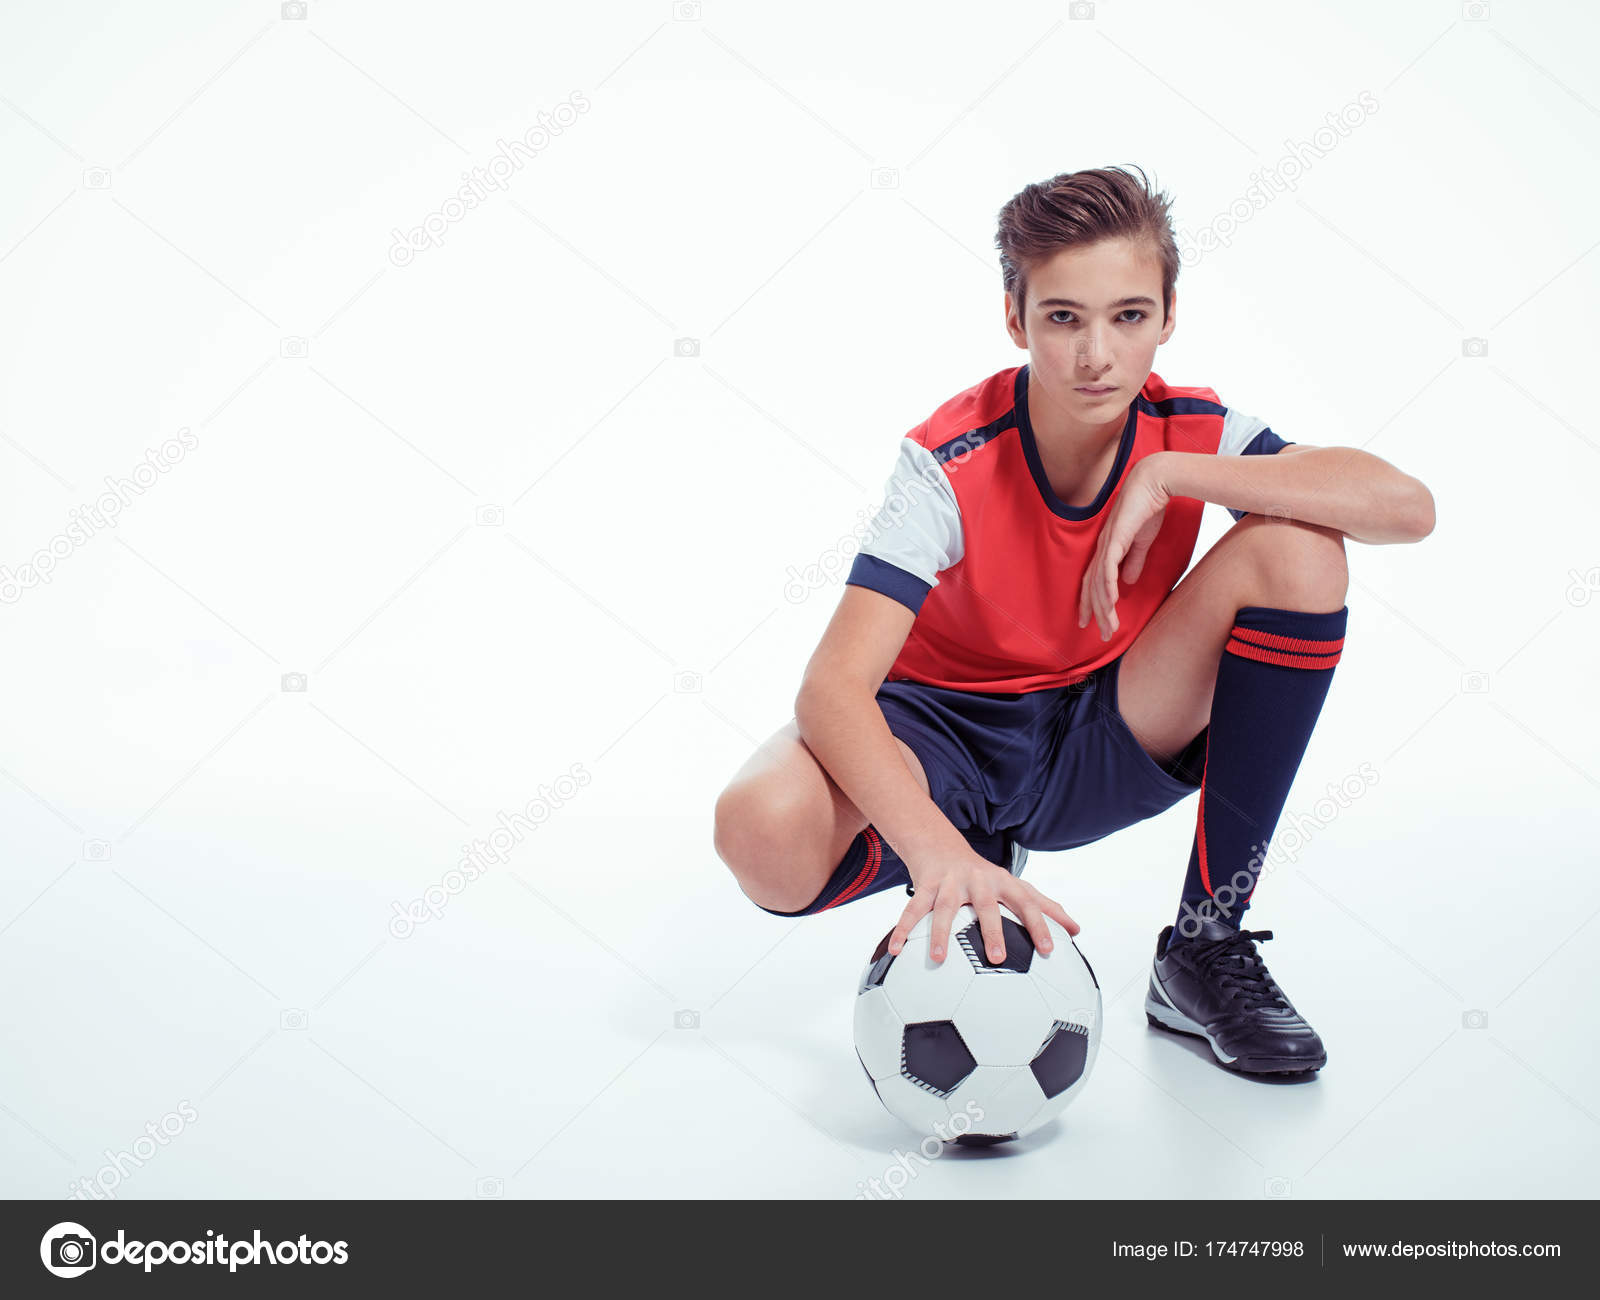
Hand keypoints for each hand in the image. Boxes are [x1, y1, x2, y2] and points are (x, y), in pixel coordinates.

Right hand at [886, 845, 1079, 965]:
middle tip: (996, 959)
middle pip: (986, 906)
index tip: (1051, 951)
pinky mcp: (926, 884)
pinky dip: (903, 929)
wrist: (940, 844)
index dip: (1040, 925)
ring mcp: (950, 882)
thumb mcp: (1015, 885)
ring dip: (940, 934)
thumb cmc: (984, 875)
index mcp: (1003, 883)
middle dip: (991, 931)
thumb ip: (1046, 907)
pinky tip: (896, 951)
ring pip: (944, 908)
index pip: (1027, 903)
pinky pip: (913, 909)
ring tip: (938, 960)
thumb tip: (1078, 931)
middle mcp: (978, 881)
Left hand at [1077, 457, 1171, 640]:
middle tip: (1101, 635)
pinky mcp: (1116, 538)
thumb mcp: (1141, 541)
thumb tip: (1127, 582)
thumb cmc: (1147, 508)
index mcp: (1106, 549)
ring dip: (1105, 607)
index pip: (1093, 581)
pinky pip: (1108, 567)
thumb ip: (1133, 561)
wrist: (1154, 482)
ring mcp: (1106, 543)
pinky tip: (1110, 603)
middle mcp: (1101, 548)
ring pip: (1100, 583)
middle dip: (1096, 612)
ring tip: (1110, 627)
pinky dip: (1108, 587)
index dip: (1091, 602)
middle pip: (1093, 587)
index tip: (1092, 622)